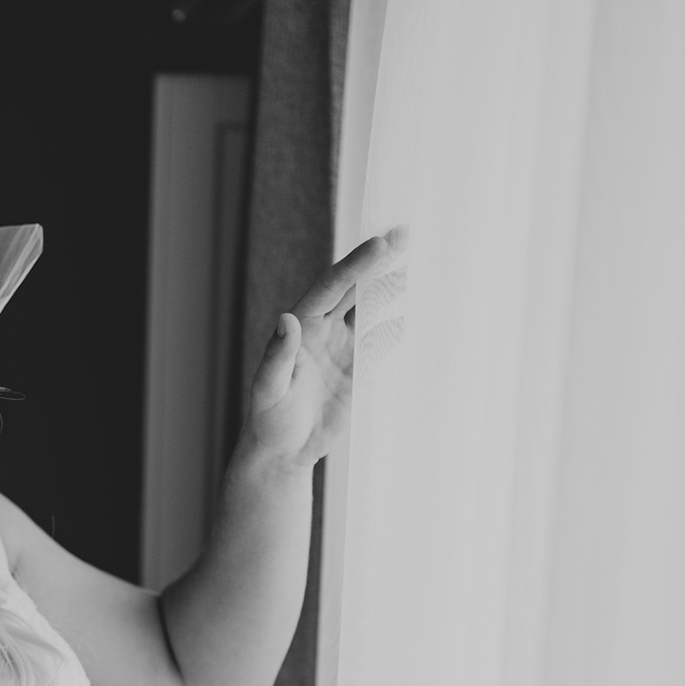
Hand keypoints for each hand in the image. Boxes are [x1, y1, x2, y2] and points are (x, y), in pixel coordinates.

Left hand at [242, 228, 405, 470]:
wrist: (283, 451)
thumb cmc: (268, 420)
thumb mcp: (268, 390)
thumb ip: (278, 356)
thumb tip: (286, 319)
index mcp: (301, 328)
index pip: (331, 287)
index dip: (356, 265)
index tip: (380, 244)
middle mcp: (322, 331)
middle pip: (352, 288)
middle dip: (377, 262)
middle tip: (404, 234)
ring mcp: (341, 348)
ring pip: (368, 309)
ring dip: (389, 288)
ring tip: (416, 265)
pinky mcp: (355, 370)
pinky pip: (379, 342)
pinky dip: (395, 327)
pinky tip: (414, 314)